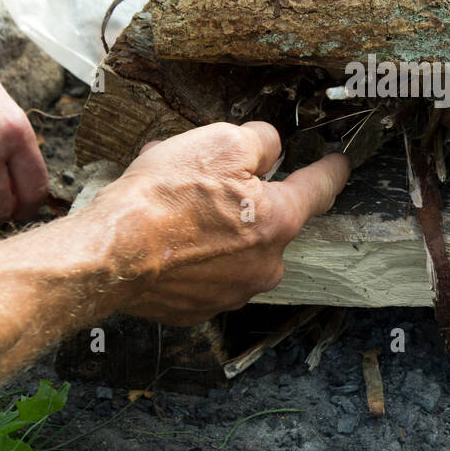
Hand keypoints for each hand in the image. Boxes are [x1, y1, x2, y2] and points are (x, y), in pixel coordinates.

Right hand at [91, 122, 350, 326]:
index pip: (320, 188)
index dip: (331, 170)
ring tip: (174, 206)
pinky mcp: (199, 308)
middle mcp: (264, 265)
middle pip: (270, 220)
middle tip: (206, 180)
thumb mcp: (221, 142)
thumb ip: (260, 142)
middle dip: (246, 198)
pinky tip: (165, 236)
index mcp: (279, 222)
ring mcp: (232, 292)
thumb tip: (270, 148)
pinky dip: (193, 253)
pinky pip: (206, 271)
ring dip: (216, 225)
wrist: (110, 254)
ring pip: (236, 246)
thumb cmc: (163, 198)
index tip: (339, 164)